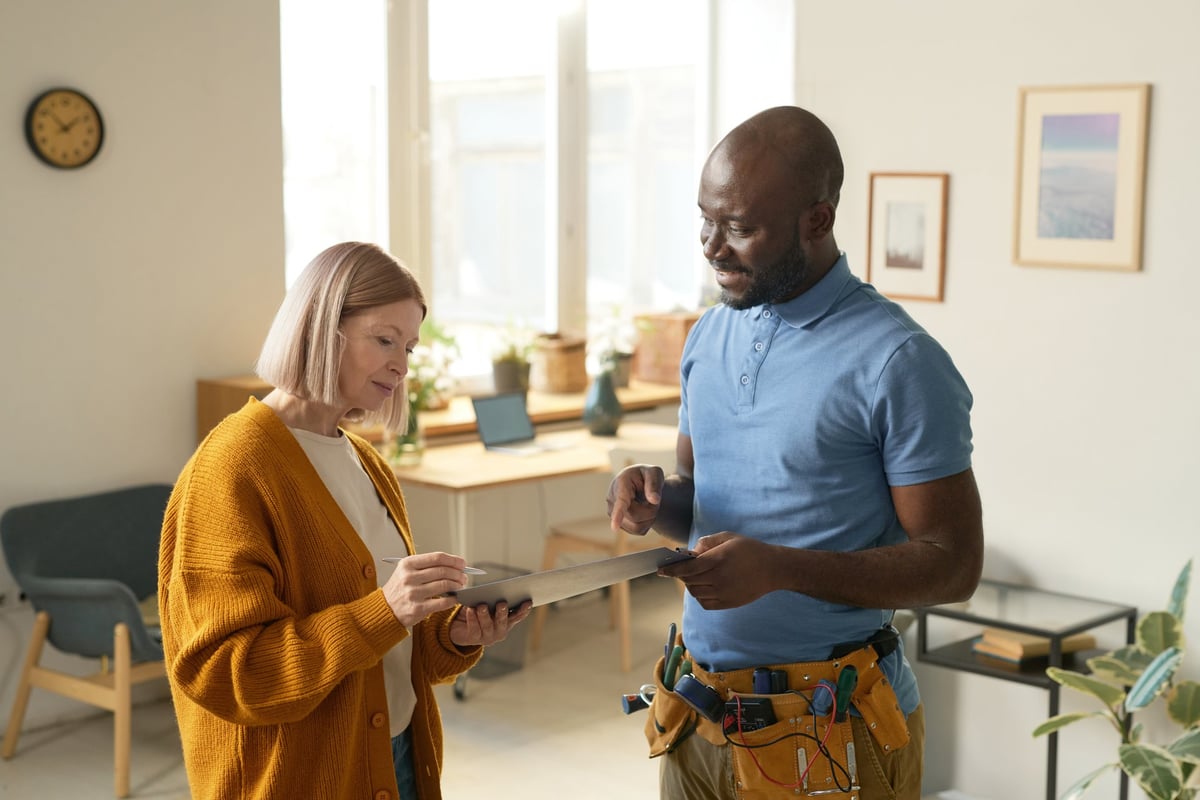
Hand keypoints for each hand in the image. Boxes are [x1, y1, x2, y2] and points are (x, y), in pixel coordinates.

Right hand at [382, 552, 469, 627]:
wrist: (385, 609)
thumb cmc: (400, 588)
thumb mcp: (406, 571)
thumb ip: (427, 566)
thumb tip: (454, 565)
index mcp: (407, 564)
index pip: (437, 558)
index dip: (453, 560)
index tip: (462, 563)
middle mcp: (409, 577)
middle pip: (443, 571)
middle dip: (458, 573)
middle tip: (464, 576)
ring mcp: (413, 593)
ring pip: (445, 585)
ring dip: (457, 585)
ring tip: (460, 586)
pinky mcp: (418, 608)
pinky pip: (442, 602)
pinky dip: (452, 599)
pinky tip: (454, 598)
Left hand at [450, 599, 532, 646]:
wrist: (460, 625)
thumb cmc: (478, 611)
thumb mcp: (488, 604)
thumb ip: (494, 599)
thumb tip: (496, 589)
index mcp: (507, 622)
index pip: (518, 616)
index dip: (524, 610)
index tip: (528, 601)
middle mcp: (499, 631)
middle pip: (502, 621)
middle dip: (502, 612)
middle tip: (502, 603)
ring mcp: (487, 637)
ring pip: (487, 625)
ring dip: (485, 615)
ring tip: (482, 605)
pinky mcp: (473, 638)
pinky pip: (474, 628)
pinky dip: (472, 618)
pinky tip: (470, 610)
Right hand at [606, 463, 664, 534]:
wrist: (636, 481)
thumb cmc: (645, 475)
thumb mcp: (654, 473)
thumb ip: (654, 484)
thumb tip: (654, 500)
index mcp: (622, 484)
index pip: (621, 501)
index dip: (618, 515)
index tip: (614, 527)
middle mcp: (612, 500)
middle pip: (636, 516)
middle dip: (651, 510)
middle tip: (654, 497)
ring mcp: (613, 513)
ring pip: (637, 526)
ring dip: (649, 518)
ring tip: (647, 504)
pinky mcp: (619, 523)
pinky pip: (638, 531)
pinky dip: (646, 524)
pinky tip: (644, 511)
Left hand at [658, 532, 781, 609]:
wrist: (773, 569)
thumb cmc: (749, 550)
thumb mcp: (728, 537)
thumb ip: (706, 542)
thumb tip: (690, 553)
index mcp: (719, 559)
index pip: (688, 567)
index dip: (672, 569)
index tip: (660, 570)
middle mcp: (720, 578)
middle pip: (689, 580)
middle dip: (681, 574)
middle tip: (680, 568)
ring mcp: (724, 593)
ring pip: (695, 592)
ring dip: (690, 584)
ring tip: (695, 576)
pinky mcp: (728, 603)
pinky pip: (705, 603)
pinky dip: (700, 595)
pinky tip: (705, 586)